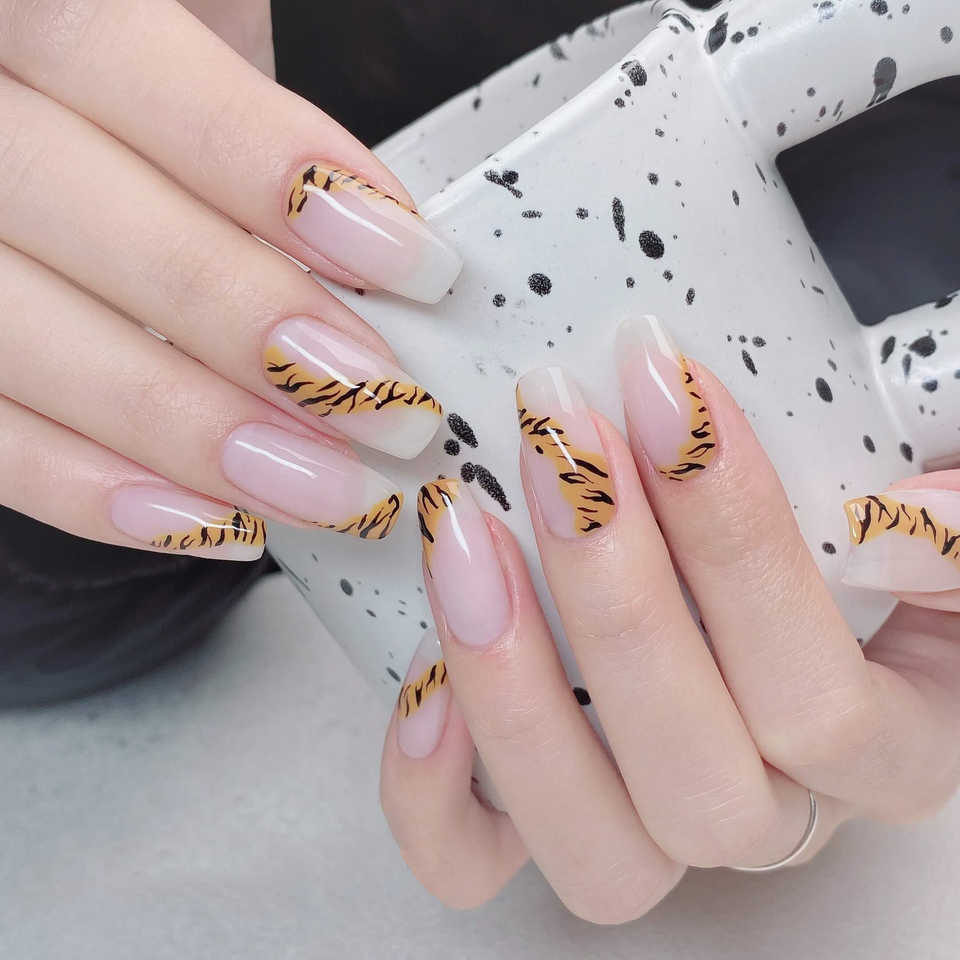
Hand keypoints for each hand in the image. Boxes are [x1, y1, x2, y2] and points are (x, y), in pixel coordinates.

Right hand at [0, 0, 458, 560]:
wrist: (72, 136)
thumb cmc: (161, 101)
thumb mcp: (201, 39)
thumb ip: (256, 111)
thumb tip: (382, 222)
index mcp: (24, 16)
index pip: (114, 62)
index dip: (264, 167)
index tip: (412, 263)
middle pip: (73, 215)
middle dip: (247, 322)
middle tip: (387, 408)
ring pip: (25, 346)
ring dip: (194, 433)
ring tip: (331, 488)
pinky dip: (102, 495)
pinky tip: (219, 524)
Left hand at [381, 314, 959, 920]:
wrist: (750, 556)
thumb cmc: (839, 517)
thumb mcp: (932, 479)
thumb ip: (954, 507)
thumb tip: (906, 521)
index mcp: (886, 745)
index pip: (825, 702)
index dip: (741, 548)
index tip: (670, 394)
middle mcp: (767, 810)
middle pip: (695, 770)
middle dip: (614, 593)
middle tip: (559, 435)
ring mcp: (649, 825)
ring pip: (588, 838)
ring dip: (511, 685)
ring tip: (464, 531)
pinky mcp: (543, 814)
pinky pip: (473, 862)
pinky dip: (428, 792)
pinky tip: (417, 676)